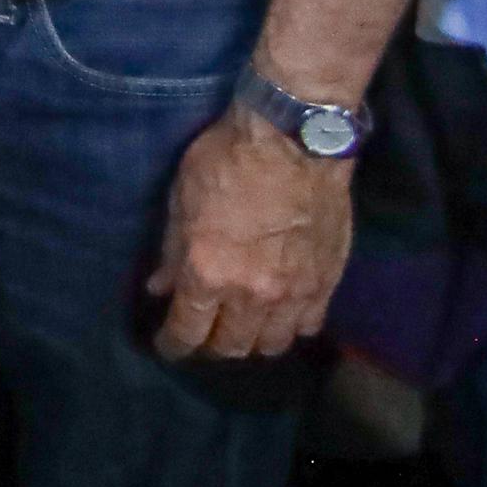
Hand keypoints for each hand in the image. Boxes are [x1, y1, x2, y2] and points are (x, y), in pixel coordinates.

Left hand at [148, 107, 353, 360]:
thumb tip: (160, 288)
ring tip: (241, 328)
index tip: (168, 346)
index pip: (187, 331)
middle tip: (203, 333)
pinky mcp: (326, 283)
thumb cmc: (226, 160)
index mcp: (208, 273)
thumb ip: (171, 252)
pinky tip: (280, 316)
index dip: (173, 345)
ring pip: (270, 344)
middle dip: (210, 345)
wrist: (294, 140)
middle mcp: (251, 294)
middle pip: (230, 346)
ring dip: (251, 342)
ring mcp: (293, 293)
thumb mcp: (180, 200)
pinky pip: (307, 326)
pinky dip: (290, 328)